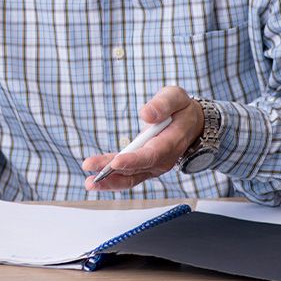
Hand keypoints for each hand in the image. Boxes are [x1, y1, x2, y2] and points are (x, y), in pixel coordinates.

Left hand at [82, 86, 203, 190]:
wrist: (191, 123)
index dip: (133, 160)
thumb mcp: (176, 97)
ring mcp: (153, 166)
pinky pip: (127, 175)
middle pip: (136, 171)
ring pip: (130, 177)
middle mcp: (162, 160)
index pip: (151, 155)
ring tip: (89, 183)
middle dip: (113, 175)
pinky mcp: (144, 166)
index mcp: (171, 142)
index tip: (116, 162)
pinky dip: (111, 178)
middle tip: (92, 178)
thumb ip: (162, 104)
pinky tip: (94, 179)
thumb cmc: (181, 108)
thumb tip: (146, 114)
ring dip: (109, 181)